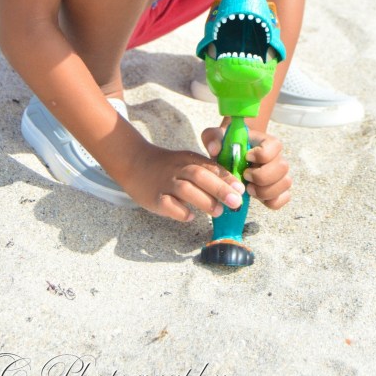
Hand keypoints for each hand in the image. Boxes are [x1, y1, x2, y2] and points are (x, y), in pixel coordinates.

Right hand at [123, 142, 247, 222]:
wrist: (134, 161)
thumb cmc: (167, 165)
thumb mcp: (186, 161)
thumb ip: (205, 172)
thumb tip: (232, 189)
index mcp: (188, 159)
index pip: (210, 166)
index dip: (227, 177)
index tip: (241, 189)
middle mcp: (177, 169)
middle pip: (199, 175)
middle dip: (220, 188)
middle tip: (236, 202)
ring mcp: (165, 183)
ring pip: (185, 189)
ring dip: (204, 200)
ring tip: (219, 211)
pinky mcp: (154, 197)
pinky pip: (168, 204)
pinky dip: (180, 211)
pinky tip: (190, 216)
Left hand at [201, 126, 291, 209]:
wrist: (233, 157)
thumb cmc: (227, 146)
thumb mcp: (216, 137)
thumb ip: (213, 138)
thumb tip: (215, 149)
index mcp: (265, 142)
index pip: (275, 145)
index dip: (262, 154)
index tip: (246, 157)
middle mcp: (276, 157)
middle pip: (283, 167)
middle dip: (262, 176)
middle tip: (245, 177)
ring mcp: (279, 174)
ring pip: (285, 183)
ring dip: (266, 190)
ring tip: (249, 189)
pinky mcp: (278, 190)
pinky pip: (284, 198)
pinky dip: (272, 201)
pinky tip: (257, 197)